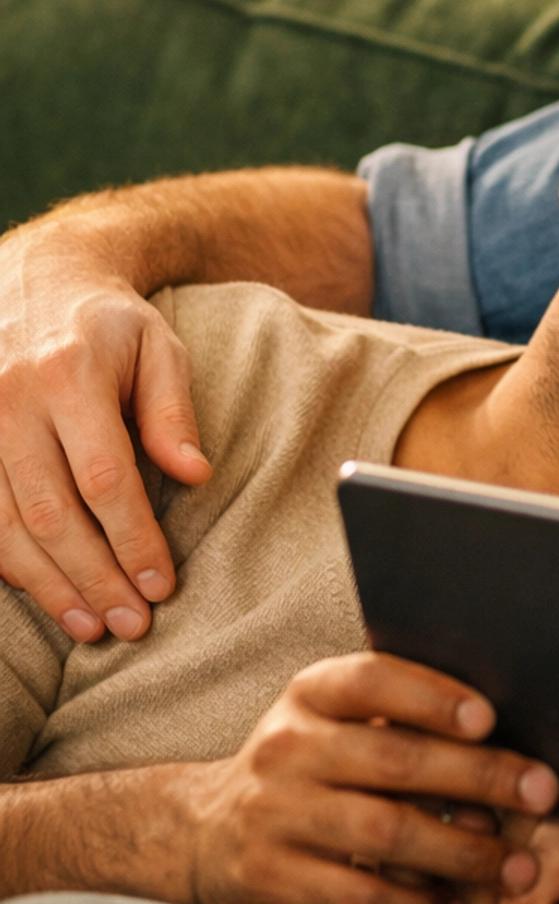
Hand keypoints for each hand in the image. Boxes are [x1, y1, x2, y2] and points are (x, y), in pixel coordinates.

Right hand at [0, 222, 207, 640]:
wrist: (36, 277)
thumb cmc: (109, 324)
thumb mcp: (158, 347)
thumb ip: (174, 410)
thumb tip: (194, 475)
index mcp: (70, 374)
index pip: (103, 476)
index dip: (132, 539)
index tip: (160, 585)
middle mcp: (11, 399)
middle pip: (50, 512)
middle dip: (92, 577)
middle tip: (131, 624)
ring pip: (3, 524)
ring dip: (48, 584)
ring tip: (91, 625)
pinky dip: (6, 562)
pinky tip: (44, 592)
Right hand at [185, 651, 558, 903]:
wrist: (204, 832)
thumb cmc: (308, 770)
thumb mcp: (334, 725)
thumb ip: (399, 720)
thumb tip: (502, 722)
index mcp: (310, 694)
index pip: (373, 681)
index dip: (432, 697)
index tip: (490, 717)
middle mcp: (287, 745)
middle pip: (395, 760)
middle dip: (479, 777)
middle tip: (544, 793)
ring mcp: (273, 813)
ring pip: (383, 833)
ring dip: (461, 852)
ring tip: (515, 867)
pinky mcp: (268, 877)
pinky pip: (358, 896)